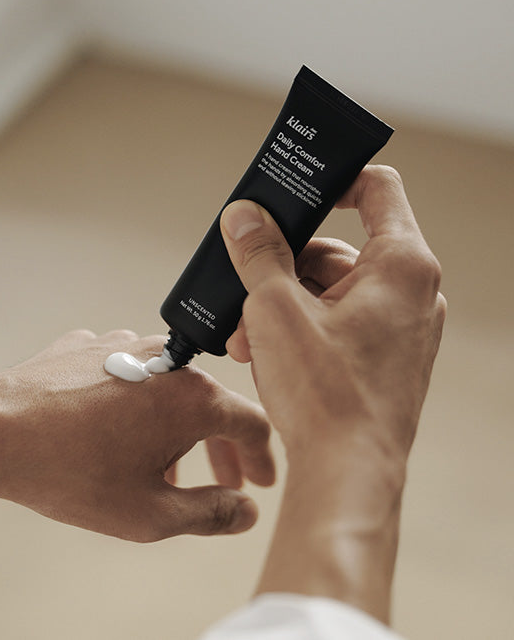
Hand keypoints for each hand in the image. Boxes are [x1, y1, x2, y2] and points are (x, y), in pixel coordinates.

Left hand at [0, 331, 274, 541]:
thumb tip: (244, 512)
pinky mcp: (98, 345)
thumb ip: (210, 513)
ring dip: (177, 428)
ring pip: (171, 390)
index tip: (258, 481)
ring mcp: (130, 345)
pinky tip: (116, 432)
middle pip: (212, 404)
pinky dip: (137, 404)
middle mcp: (169, 361)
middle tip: (223, 483)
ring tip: (162, 468)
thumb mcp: (150, 512)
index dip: (261, 457)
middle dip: (221, 449)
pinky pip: (132, 375)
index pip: (251, 423)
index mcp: (193, 397)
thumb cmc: (70, 470)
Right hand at [219, 165, 445, 620]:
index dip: (334, 181)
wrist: (347, 474)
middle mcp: (411, 292)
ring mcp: (399, 328)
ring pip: (330, 291)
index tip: (292, 193)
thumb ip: (259, 252)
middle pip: (337, 248)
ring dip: (281, 306)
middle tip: (244, 291)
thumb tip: (244, 215)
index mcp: (401, 266)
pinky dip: (300, 329)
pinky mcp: (383, 356)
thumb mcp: (275, 309)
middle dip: (281, 268)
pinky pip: (336, 323)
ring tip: (245, 337)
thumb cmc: (324, 394)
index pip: (376, 188)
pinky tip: (262, 354)